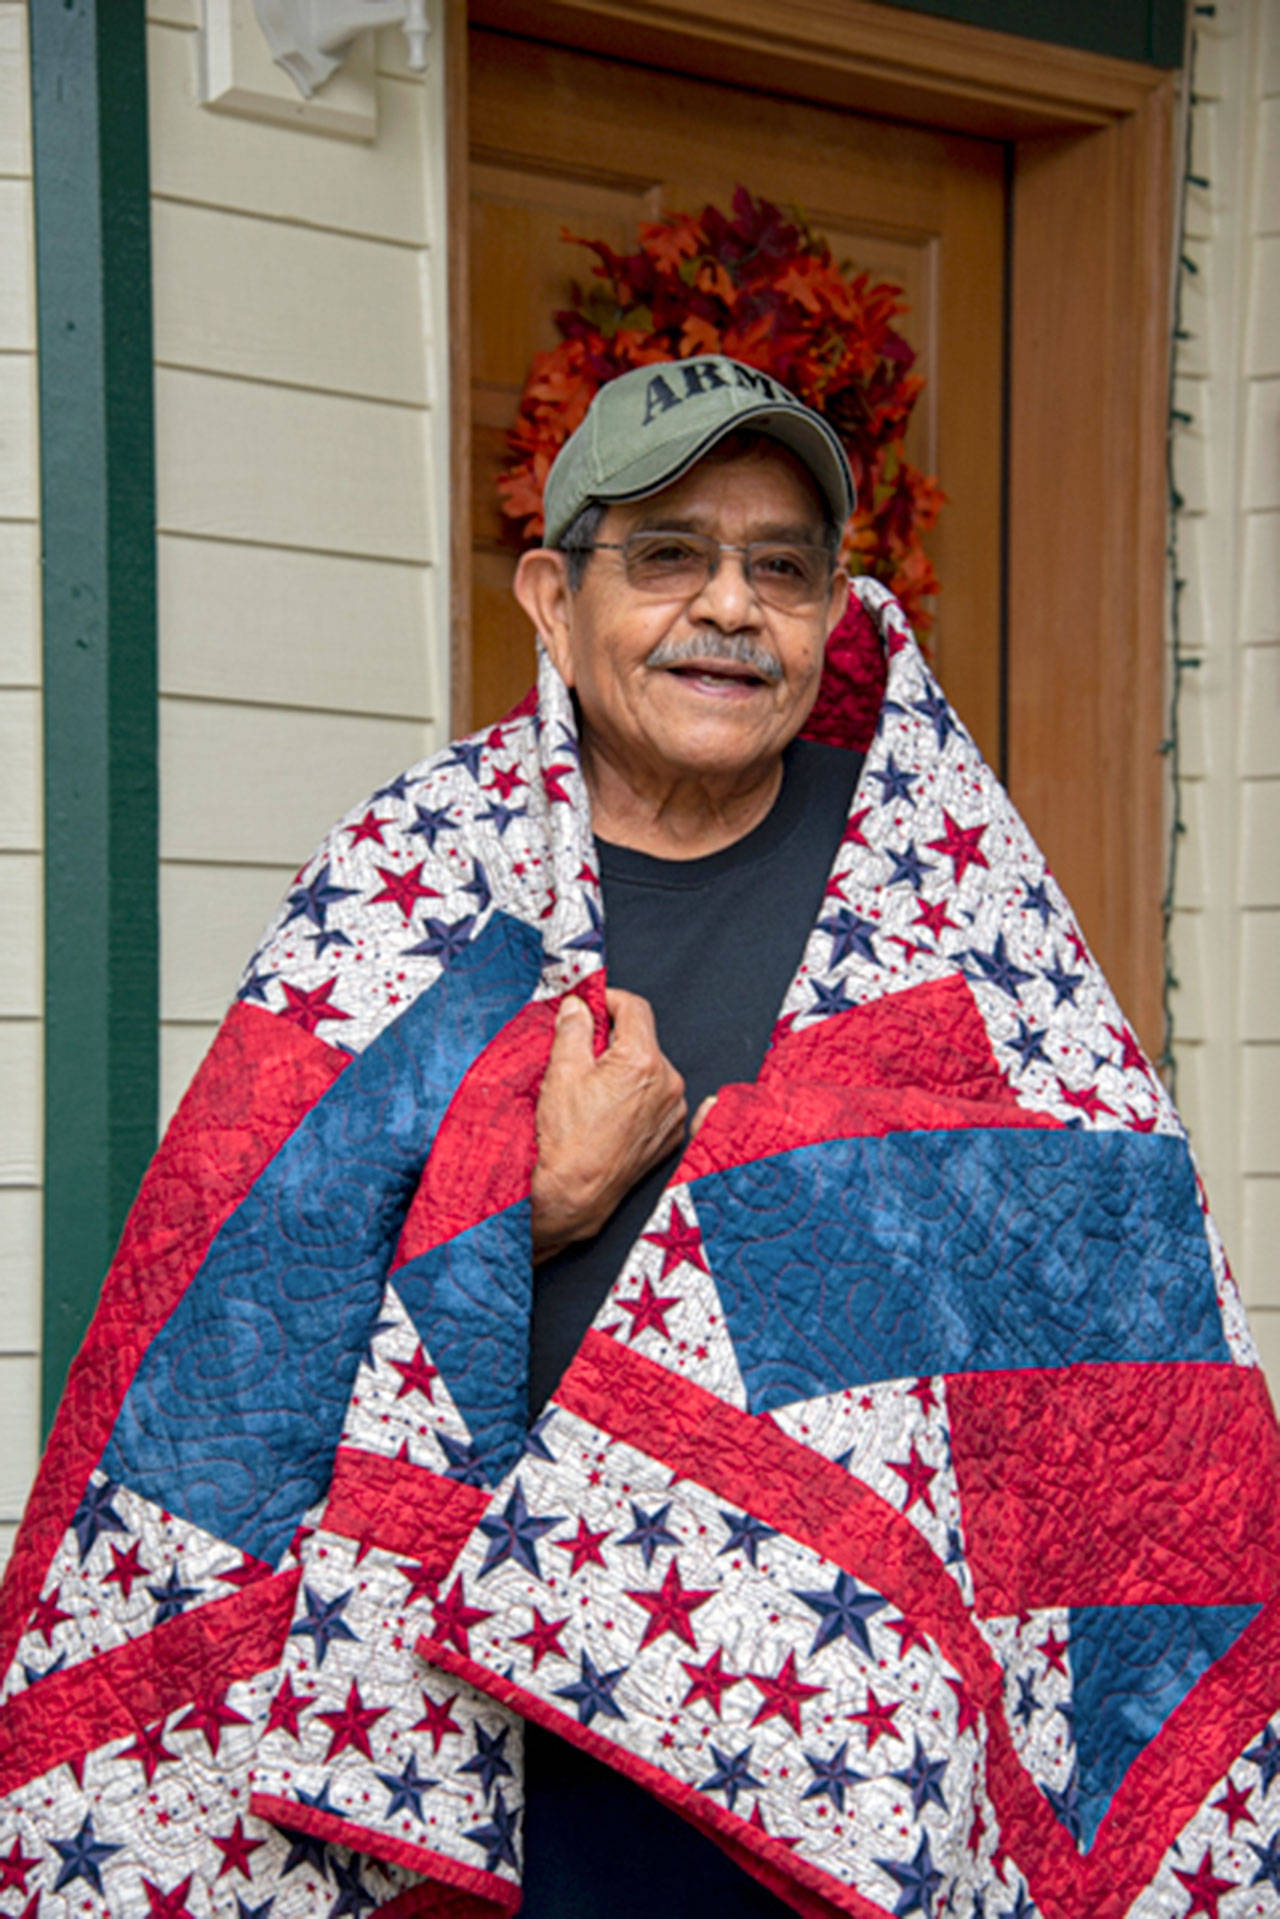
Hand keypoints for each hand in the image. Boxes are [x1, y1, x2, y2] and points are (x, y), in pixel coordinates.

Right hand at [530, 989, 686, 1260]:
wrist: (576, 1195)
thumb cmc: (567, 1140)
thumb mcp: (561, 1072)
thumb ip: (573, 1029)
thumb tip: (578, 1007)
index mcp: (643, 1061)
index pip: (634, 1007)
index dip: (608, 1000)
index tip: (589, 1006)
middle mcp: (668, 1084)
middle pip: (643, 1041)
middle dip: (614, 1039)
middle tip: (582, 1053)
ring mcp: (673, 1111)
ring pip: (650, 1071)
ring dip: (626, 1070)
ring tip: (593, 1091)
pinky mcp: (671, 1134)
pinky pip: (657, 1100)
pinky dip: (637, 1097)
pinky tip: (609, 1112)